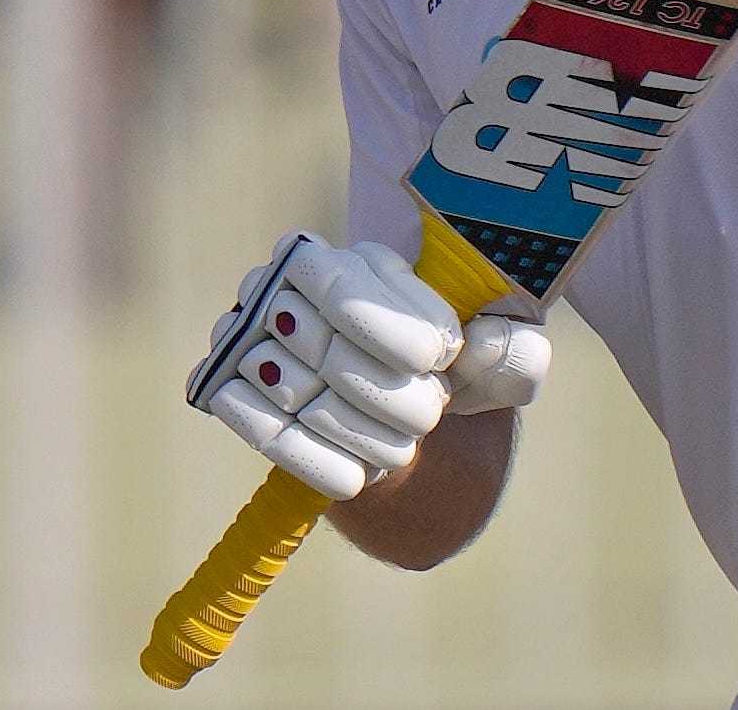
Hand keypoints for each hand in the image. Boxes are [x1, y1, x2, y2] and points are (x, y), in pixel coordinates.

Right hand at [189, 233, 549, 499]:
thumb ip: (514, 349)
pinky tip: (357, 480)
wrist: (396, 426)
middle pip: (323, 341)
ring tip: (402, 449)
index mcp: (350, 258)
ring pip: (292, 386)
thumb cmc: (447, 378)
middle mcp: (282, 284)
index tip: (442, 360)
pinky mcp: (222, 388)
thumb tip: (490, 343)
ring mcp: (244, 335)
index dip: (397, 327)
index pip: (350, 282)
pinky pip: (257, 427)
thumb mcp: (497, 362)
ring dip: (353, 426)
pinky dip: (311, 458)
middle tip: (429, 416)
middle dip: (385, 389)